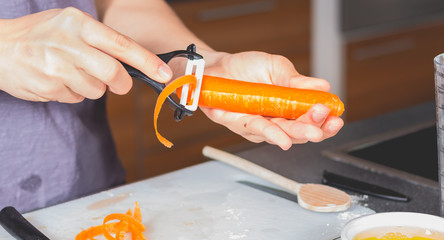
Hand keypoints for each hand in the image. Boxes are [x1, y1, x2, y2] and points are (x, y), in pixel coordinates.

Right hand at [0, 7, 171, 102]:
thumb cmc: (41, 34)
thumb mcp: (70, 24)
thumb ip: (100, 41)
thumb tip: (135, 64)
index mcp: (78, 23)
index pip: (121, 45)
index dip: (147, 61)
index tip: (164, 74)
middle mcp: (68, 44)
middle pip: (114, 74)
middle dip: (122, 84)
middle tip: (119, 84)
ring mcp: (56, 67)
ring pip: (97, 90)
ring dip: (93, 87)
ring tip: (72, 72)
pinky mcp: (48, 87)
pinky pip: (77, 98)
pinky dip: (74, 93)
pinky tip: (58, 79)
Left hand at [200, 51, 343, 149]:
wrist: (218, 66)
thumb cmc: (247, 68)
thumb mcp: (276, 67)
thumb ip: (296, 80)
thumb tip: (323, 87)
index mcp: (288, 108)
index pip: (311, 120)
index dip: (325, 121)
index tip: (337, 116)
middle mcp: (274, 121)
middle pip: (299, 132)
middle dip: (316, 128)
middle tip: (328, 121)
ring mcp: (257, 125)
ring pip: (282, 134)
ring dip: (299, 132)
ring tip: (313, 130)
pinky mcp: (239, 125)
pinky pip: (257, 130)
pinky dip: (272, 134)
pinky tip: (284, 139)